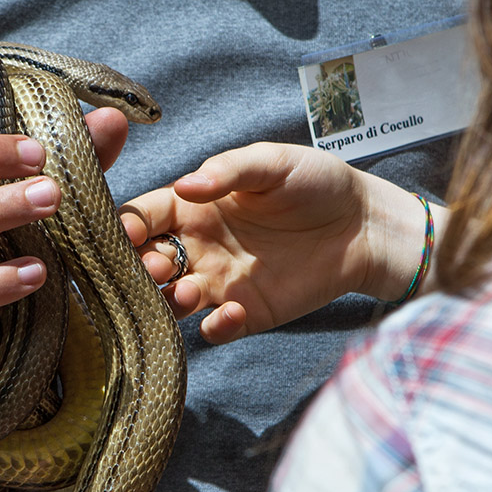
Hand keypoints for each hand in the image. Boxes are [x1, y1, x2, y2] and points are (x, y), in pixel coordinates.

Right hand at [121, 142, 427, 342]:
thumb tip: (185, 185)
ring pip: (169, 301)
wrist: (365, 227)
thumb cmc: (317, 183)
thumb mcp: (274, 162)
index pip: (143, 217)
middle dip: (140, 268)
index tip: (126, 233)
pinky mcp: (245, 313)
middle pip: (145, 264)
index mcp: (194, 208)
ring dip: (166, 301)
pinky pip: (214, 328)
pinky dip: (213, 326)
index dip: (126, 226)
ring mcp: (218, 283)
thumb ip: (229, 171)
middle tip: (159, 265)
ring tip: (187, 291)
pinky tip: (229, 312)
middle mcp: (197, 247)